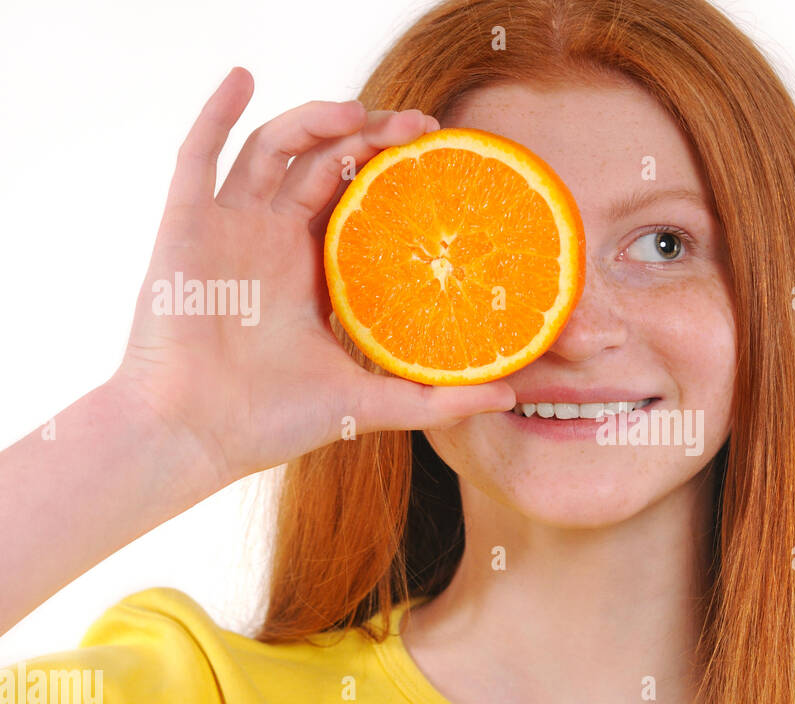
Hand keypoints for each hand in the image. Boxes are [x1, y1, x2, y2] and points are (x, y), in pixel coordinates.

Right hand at [114, 66, 514, 487]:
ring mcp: (230, 228)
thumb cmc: (275, 422)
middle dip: (372, 136)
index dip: (395, 170)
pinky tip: (242, 79)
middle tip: (421, 129)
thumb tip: (511, 397)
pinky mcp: (186, 226)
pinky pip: (197, 154)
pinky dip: (215, 111)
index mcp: (316, 270)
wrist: (196, 437)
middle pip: (325, 162)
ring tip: (361, 116)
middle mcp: (274, 239)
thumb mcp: (372, 403)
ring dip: (315, 121)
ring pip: (273, 149)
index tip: (441, 155)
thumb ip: (439, 398)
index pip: (361, 199)